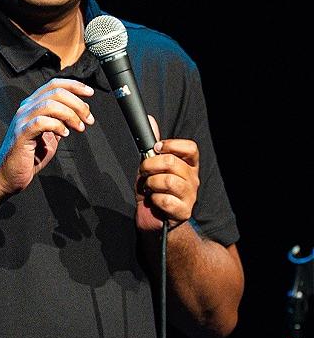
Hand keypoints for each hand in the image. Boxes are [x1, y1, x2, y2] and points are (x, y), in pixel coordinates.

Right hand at [0, 78, 94, 195]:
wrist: (8, 176)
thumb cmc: (30, 157)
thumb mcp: (52, 136)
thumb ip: (63, 121)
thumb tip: (82, 109)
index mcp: (33, 105)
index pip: (54, 84)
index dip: (74, 85)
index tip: (90, 93)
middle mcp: (26, 108)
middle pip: (55, 92)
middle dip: (78, 103)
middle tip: (89, 119)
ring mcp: (22, 120)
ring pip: (50, 104)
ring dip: (70, 115)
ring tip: (80, 128)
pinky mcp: (21, 133)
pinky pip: (41, 122)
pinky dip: (57, 125)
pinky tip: (65, 134)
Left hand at [135, 116, 199, 231]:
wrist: (153, 218)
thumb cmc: (153, 190)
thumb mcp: (151, 165)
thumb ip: (152, 145)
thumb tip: (150, 120)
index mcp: (188, 165)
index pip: (190, 148)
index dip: (171, 145)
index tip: (156, 149)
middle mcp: (193, 179)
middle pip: (173, 163)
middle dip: (150, 165)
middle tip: (144, 172)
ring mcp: (190, 196)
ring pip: (169, 181)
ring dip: (151, 184)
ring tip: (149, 188)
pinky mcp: (184, 211)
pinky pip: (165, 200)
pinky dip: (154, 200)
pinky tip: (154, 201)